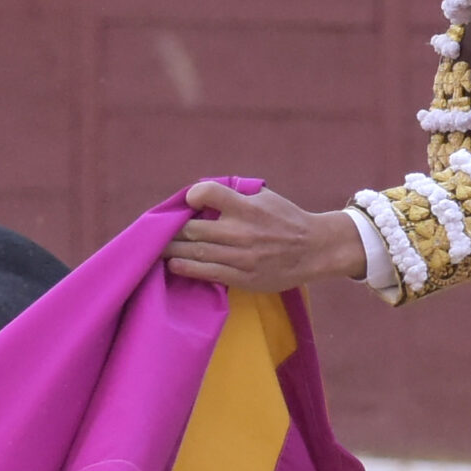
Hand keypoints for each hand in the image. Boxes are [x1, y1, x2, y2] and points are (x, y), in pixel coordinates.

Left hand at [163, 182, 366, 292]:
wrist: (314, 250)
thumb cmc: (286, 220)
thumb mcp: (265, 198)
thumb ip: (236, 195)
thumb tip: (203, 193)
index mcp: (246, 207)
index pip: (208, 194)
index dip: (193, 196)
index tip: (189, 201)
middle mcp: (241, 231)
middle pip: (192, 229)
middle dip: (170, 230)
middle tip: (157, 231)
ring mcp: (240, 256)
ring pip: (195, 253)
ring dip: (171, 251)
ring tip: (157, 249)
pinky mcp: (241, 277)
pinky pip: (207, 273)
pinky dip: (186, 268)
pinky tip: (173, 264)